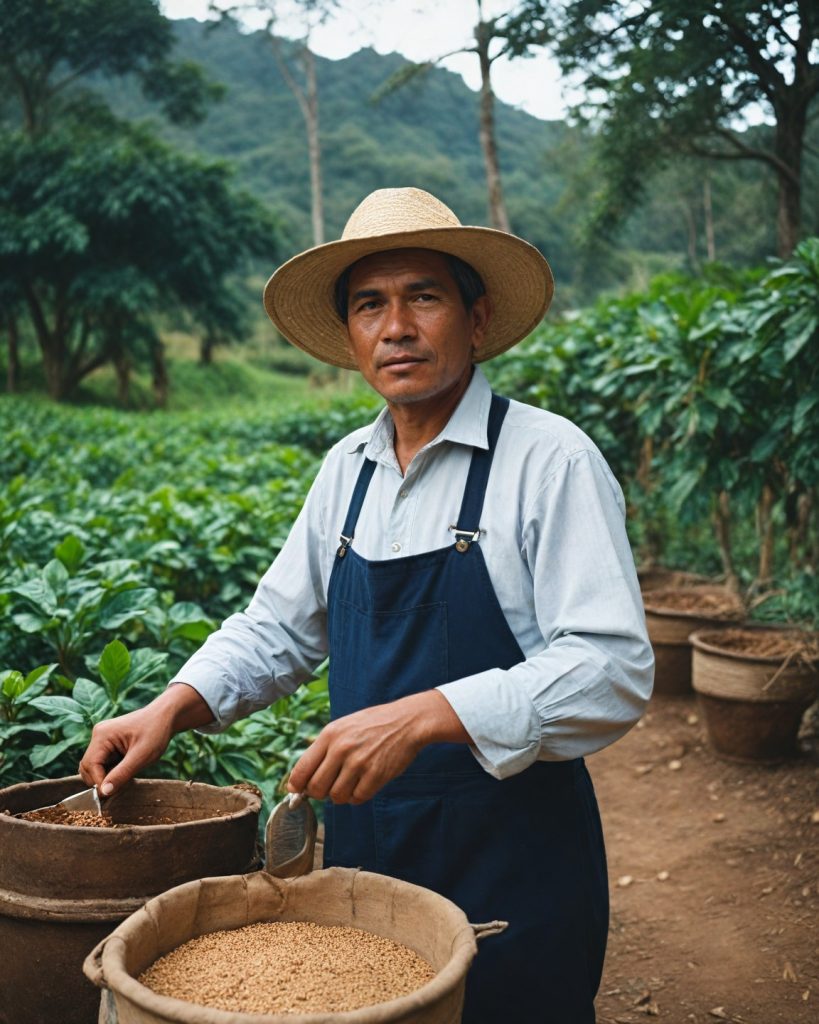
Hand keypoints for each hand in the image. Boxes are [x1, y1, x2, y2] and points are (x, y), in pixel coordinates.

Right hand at [78, 683, 213, 794]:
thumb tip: (104, 792)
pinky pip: (103, 762)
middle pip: (88, 767)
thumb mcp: (142, 756)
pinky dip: (111, 770)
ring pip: (95, 766)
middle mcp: (98, 735)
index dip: (98, 782)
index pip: (90, 766)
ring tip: (125, 777)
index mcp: (102, 735)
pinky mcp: (108, 743)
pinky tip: (126, 770)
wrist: (166, 717)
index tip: (111, 794)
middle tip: (120, 786)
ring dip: (106, 776)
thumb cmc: (156, 732)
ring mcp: (102, 738)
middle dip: (101, 780)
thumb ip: (122, 774)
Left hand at [288, 690, 470, 804]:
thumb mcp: (343, 727)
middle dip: (319, 793)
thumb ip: (322, 750)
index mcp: (330, 734)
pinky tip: (363, 783)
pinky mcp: (376, 775)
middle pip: (316, 788)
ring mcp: (359, 763)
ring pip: (336, 797)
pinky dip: (357, 796)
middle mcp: (342, 748)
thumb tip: (298, 780)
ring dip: (341, 795)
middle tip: (329, 786)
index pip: (301, 769)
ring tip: (349, 782)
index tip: (298, 791)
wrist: (407, 721)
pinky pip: (357, 798)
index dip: (296, 785)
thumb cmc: (373, 725)